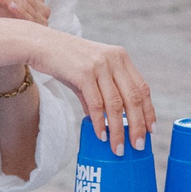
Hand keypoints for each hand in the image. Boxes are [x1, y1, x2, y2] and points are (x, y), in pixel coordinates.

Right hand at [22, 28, 155, 152]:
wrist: (40, 44)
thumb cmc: (64, 60)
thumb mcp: (88, 74)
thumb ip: (99, 94)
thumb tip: (103, 121)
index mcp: (120, 58)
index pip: (142, 88)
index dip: (148, 110)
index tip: (151, 130)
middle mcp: (114, 60)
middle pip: (133, 98)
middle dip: (138, 125)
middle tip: (138, 145)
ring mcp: (99, 65)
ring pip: (116, 104)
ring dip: (118, 130)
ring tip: (118, 148)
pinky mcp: (83, 73)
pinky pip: (96, 103)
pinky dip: (99, 122)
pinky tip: (101, 135)